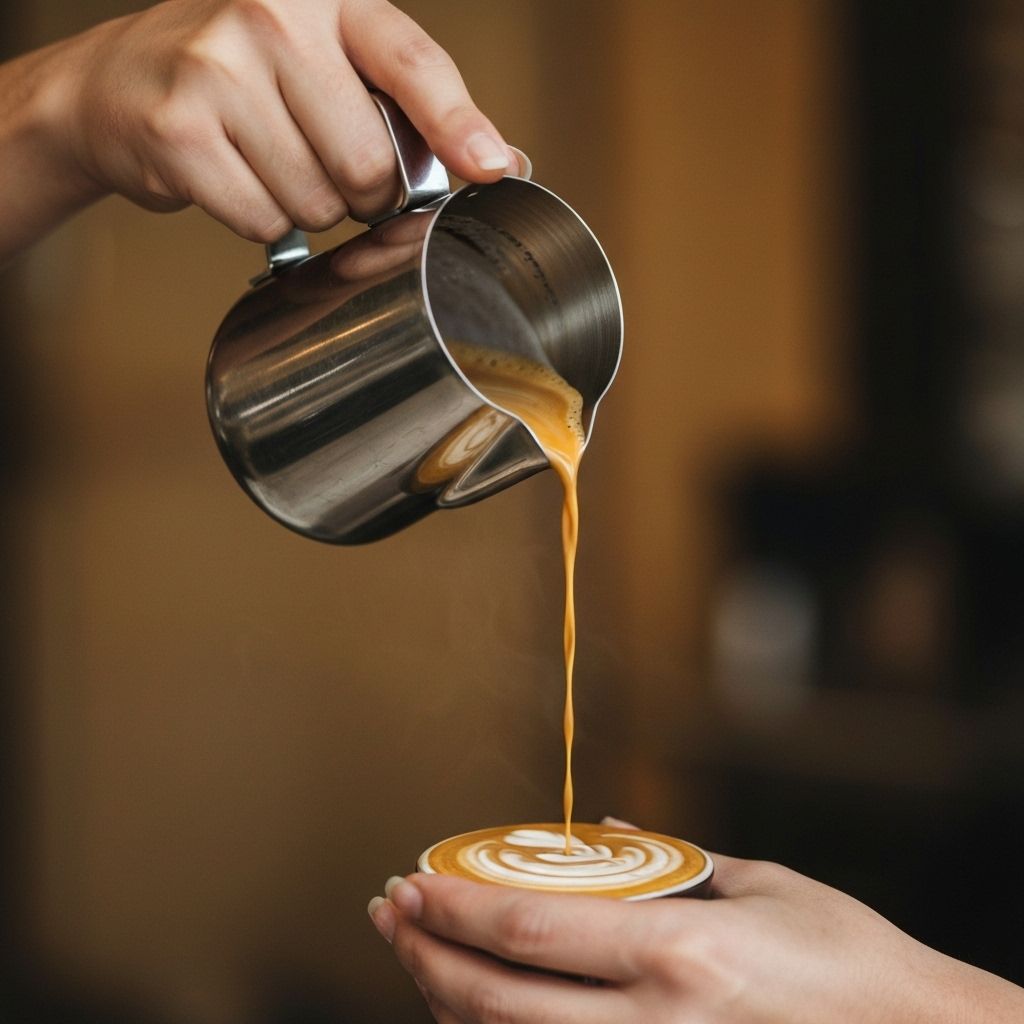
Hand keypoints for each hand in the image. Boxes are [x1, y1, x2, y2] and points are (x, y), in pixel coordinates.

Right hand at [0, 0, 520, 257]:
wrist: (119, 82)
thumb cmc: (244, 76)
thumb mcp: (330, 63)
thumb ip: (408, 106)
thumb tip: (500, 157)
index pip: (412, 66)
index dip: (457, 125)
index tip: (491, 167)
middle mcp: (272, 17)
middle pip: (369, 165)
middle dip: (362, 191)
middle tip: (325, 162)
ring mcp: (220, 70)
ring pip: (319, 203)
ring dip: (309, 208)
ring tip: (270, 161)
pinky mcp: (181, 129)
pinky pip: (265, 221)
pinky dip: (263, 221)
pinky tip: (237, 178)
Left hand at [369, 854, 1023, 1023]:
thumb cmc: (850, 962)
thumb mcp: (764, 885)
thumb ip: (675, 861)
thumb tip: (607, 833)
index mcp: (679, 957)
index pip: (531, 928)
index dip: (456, 905)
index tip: (412, 879)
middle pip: (499, 1001)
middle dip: (428, 957)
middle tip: (392, 916)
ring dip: (451, 1002)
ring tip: (420, 957)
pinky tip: (482, 1011)